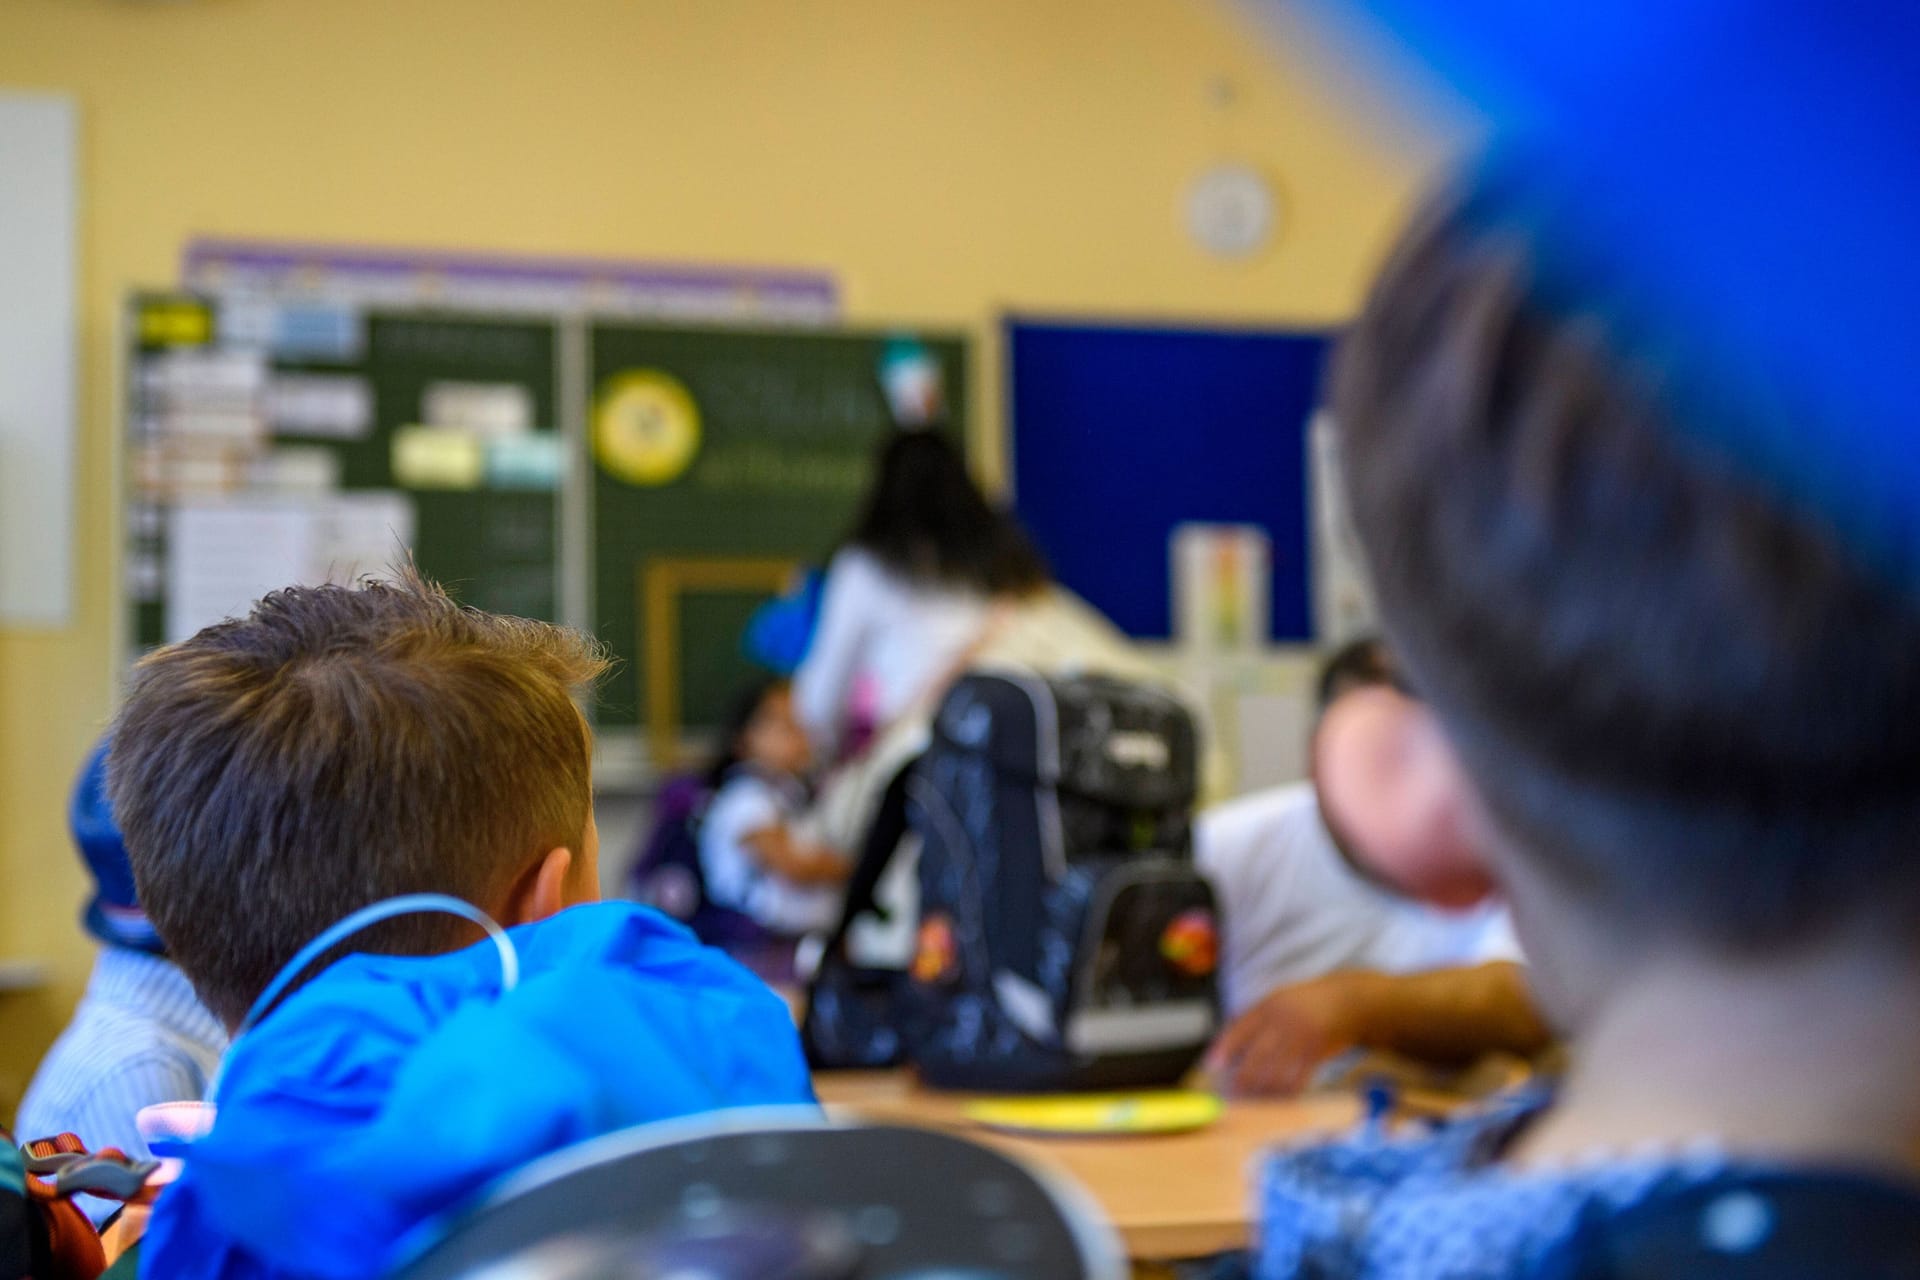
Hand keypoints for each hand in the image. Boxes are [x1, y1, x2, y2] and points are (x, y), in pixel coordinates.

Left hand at [1205, 971, 1377, 1096]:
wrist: (1348, 1001)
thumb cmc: (1307, 1003)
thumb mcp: (1279, 1000)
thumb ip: (1256, 1019)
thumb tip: (1228, 1044)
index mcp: (1268, 1005)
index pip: (1239, 1029)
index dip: (1223, 1049)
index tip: (1211, 1066)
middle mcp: (1283, 1021)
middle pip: (1256, 1057)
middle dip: (1242, 1078)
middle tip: (1233, 1093)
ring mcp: (1301, 1037)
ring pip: (1276, 1072)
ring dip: (1263, 1091)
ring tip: (1254, 1102)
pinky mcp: (1317, 1052)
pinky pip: (1298, 1079)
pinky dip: (1287, 1093)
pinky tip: (1279, 1100)